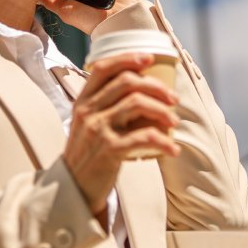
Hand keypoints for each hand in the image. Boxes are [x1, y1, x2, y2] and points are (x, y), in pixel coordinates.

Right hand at [63, 52, 180, 214]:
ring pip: (138, 104)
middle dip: (156, 86)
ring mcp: (98, 129)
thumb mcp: (86, 125)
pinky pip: (144, 136)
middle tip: (173, 99)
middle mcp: (88, 111)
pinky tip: (172, 149)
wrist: (73, 188)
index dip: (128, 58)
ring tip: (174, 121)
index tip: (150, 59)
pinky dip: (164, 141)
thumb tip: (139, 91)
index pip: (103, 68)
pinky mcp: (109, 150)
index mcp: (82, 102)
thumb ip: (103, 106)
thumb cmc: (87, 155)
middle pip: (127, 82)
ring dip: (163, 111)